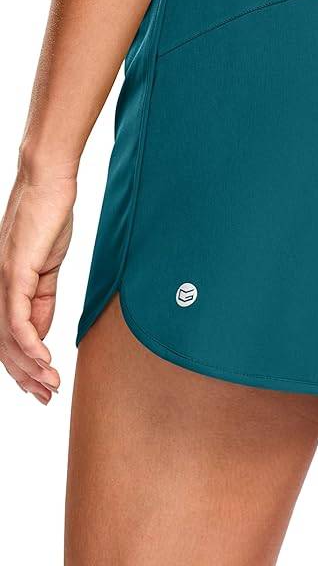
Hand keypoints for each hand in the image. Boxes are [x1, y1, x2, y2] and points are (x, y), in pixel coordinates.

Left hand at [0, 160, 75, 404]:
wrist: (48, 185)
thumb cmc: (48, 219)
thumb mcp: (48, 268)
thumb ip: (43, 300)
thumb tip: (41, 331)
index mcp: (1, 287)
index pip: (6, 337)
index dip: (22, 365)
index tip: (41, 385)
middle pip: (2, 345)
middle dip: (24, 375)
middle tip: (46, 395)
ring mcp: (1, 281)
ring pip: (7, 338)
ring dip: (30, 366)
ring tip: (50, 384)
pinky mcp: (14, 273)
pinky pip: (17, 318)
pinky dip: (30, 342)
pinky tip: (43, 359)